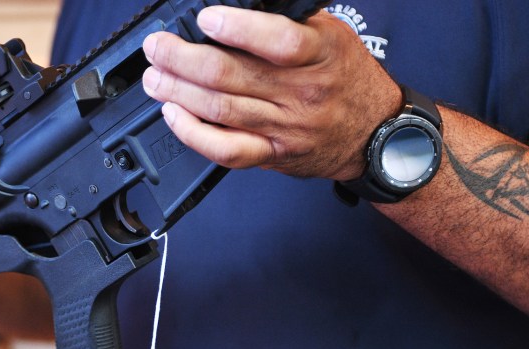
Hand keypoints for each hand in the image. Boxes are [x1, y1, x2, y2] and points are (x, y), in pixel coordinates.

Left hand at [141, 6, 400, 179]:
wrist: (373, 134)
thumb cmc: (347, 78)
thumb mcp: (332, 35)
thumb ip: (290, 19)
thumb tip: (239, 3)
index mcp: (322, 54)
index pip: (280, 41)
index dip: (238, 29)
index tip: (206, 18)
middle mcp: (302, 92)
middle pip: (232, 76)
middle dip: (183, 59)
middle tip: (157, 47)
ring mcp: (285, 127)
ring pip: (221, 110)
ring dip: (178, 91)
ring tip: (154, 77)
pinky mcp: (272, 154)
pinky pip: (227, 150)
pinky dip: (194, 134)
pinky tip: (173, 114)